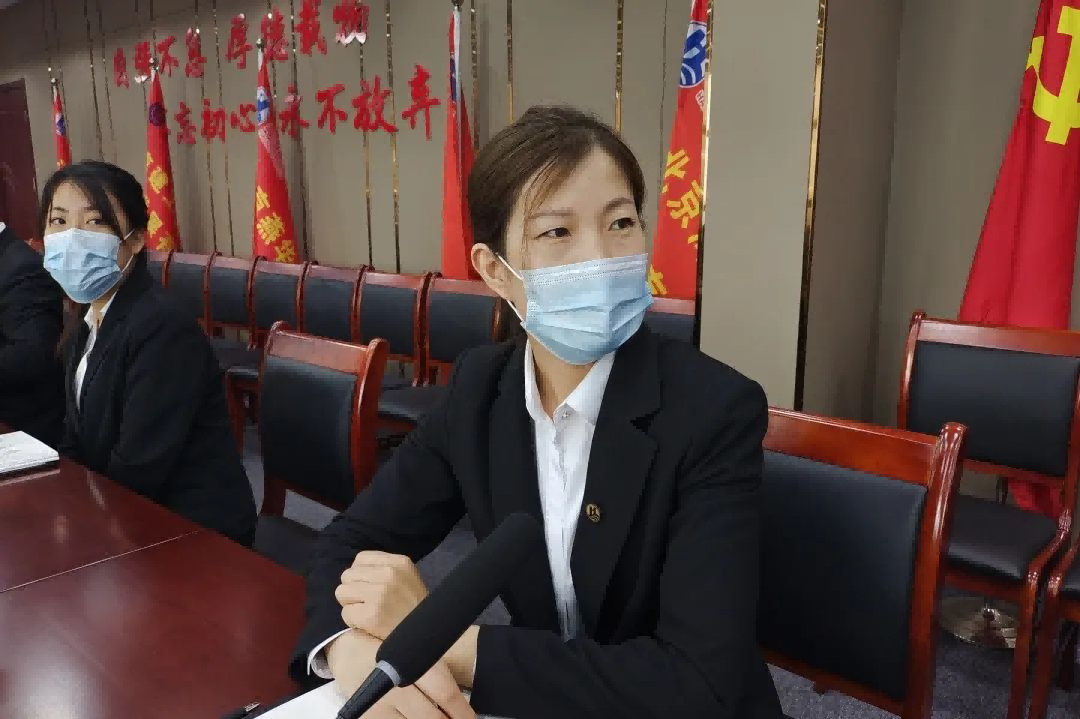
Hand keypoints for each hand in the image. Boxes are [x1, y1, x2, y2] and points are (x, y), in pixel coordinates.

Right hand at [326, 630, 474, 718]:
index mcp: (410, 665)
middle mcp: (394, 688)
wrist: (348, 650)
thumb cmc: (388, 648)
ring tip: (439, 717)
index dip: (462, 712)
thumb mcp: (413, 651)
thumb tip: (458, 703)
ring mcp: (378, 708)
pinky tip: (414, 717)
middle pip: (432, 717)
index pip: (445, 693)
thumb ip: (435, 674)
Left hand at [337, 551, 428, 639]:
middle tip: (367, 601)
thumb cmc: (414, 607)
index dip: (359, 573)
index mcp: (398, 562)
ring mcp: (378, 594)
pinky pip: (345, 613)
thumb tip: (355, 569)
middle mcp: (388, 574)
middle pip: (348, 575)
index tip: (368, 585)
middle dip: (353, 589)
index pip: (361, 558)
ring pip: (341, 591)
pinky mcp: (369, 616)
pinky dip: (353, 621)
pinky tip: (368, 623)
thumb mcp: (406, 577)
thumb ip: (384, 568)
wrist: (424, 634)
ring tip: (366, 611)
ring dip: (350, 604)